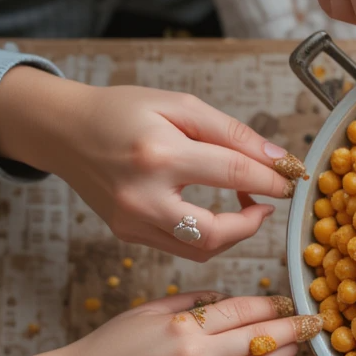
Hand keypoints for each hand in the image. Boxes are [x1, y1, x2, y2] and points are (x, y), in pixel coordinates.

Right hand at [0, 68, 301, 260]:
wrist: (63, 130)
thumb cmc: (122, 111)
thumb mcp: (180, 105)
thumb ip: (233, 134)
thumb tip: (278, 160)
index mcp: (160, 155)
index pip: (234, 174)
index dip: (272, 179)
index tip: (292, 179)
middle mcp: (143, 196)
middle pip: (218, 233)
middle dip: (254, 223)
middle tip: (268, 201)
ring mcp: (132, 222)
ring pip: (202, 249)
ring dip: (234, 233)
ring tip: (243, 204)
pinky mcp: (127, 234)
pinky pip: (181, 247)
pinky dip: (208, 235)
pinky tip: (215, 212)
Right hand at [0, 293, 322, 355]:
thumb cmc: (108, 349)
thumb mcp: (147, 312)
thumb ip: (192, 304)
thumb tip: (229, 299)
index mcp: (184, 327)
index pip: (243, 311)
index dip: (272, 305)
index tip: (290, 300)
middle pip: (261, 341)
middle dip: (292, 331)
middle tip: (315, 323)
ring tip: (299, 348)